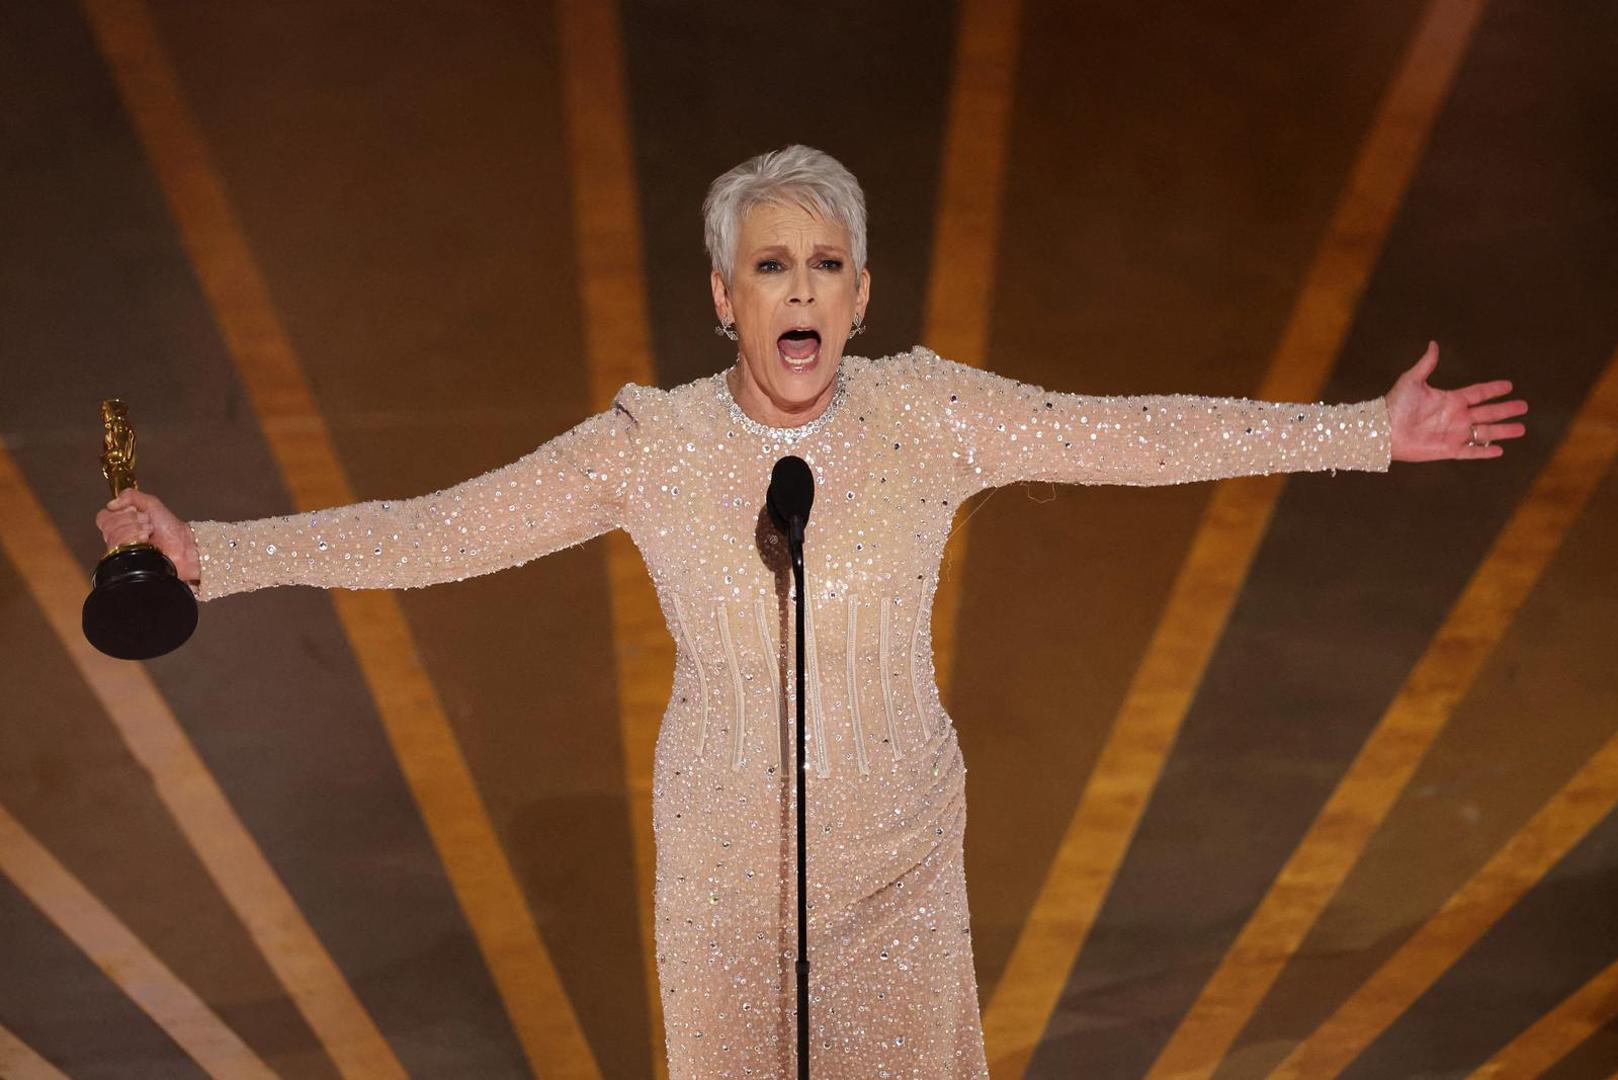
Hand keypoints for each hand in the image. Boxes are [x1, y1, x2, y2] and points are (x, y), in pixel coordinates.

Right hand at [96, 489, 200, 581]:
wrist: (183, 546)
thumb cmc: (170, 528)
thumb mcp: (151, 503)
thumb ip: (131, 496)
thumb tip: (111, 503)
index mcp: (121, 524)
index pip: (103, 517)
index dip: (120, 513)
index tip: (136, 512)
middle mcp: (119, 537)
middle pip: (107, 526)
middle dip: (131, 521)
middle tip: (147, 523)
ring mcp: (122, 551)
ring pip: (112, 536)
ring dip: (134, 530)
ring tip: (149, 532)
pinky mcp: (126, 561)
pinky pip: (118, 548)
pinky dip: (133, 540)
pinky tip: (146, 541)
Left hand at [1385, 341, 1527, 461]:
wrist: (1384, 430)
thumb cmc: (1395, 404)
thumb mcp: (1412, 380)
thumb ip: (1426, 364)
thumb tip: (1433, 343)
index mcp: (1450, 399)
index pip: (1478, 393)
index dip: (1493, 389)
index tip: (1509, 386)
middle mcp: (1456, 416)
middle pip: (1488, 412)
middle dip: (1506, 410)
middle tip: (1524, 407)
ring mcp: (1454, 433)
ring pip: (1485, 431)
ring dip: (1503, 430)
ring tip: (1521, 429)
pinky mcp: (1448, 449)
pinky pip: (1471, 451)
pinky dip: (1485, 451)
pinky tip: (1500, 450)